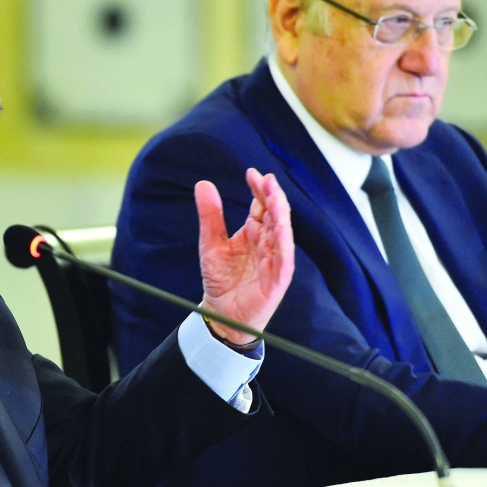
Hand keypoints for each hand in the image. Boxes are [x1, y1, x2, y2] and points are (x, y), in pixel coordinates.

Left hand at [196, 168, 294, 346]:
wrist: (221, 313)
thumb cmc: (221, 279)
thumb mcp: (210, 243)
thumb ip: (210, 215)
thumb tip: (203, 184)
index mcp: (254, 232)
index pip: (262, 205)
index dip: (259, 189)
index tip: (252, 174)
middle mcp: (267, 243)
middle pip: (275, 215)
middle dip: (273, 197)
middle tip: (266, 180)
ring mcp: (274, 260)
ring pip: (282, 234)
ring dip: (280, 215)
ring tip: (275, 197)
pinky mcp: (277, 279)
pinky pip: (283, 260)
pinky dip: (283, 245)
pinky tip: (279, 229)